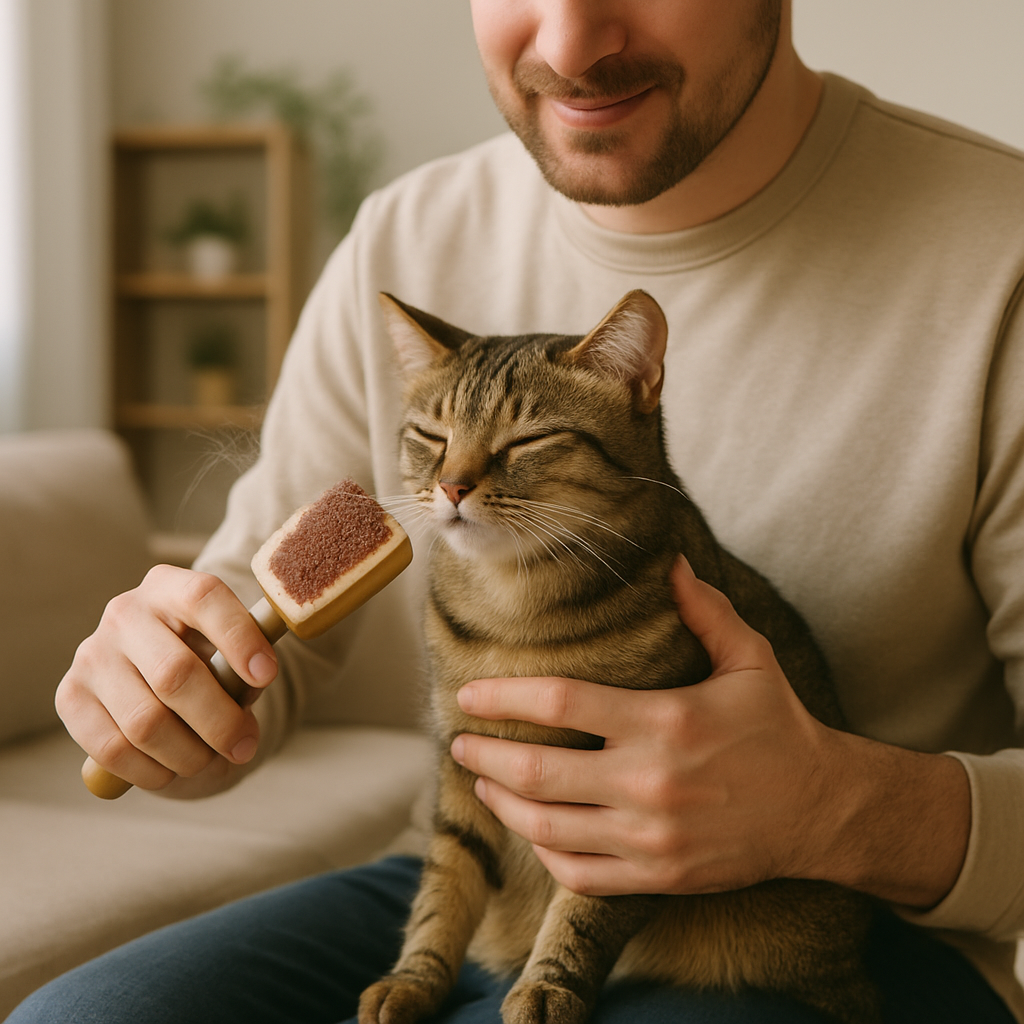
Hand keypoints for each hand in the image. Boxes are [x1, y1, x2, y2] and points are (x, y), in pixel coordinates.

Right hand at [56, 565, 277, 791]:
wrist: (152, 675)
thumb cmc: (205, 659)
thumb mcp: (229, 652)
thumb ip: (244, 671)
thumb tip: (246, 702)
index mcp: (170, 586)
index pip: (203, 597)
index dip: (238, 637)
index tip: (267, 675)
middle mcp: (125, 613)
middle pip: (174, 673)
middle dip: (220, 721)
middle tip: (245, 747)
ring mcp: (92, 654)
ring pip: (145, 721)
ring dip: (189, 754)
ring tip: (211, 760)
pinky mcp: (69, 696)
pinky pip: (113, 749)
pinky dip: (152, 770)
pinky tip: (172, 770)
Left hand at [451, 557, 969, 905]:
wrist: (823, 809)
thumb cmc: (780, 727)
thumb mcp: (751, 659)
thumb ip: (706, 610)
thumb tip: (671, 562)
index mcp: (665, 722)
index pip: (561, 703)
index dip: (504, 697)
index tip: (470, 694)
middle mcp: (650, 783)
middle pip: (537, 772)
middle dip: (484, 756)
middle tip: (459, 743)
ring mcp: (651, 838)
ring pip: (547, 827)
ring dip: (503, 803)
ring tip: (481, 782)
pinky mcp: (659, 877)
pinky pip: (579, 873)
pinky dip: (544, 851)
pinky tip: (531, 828)